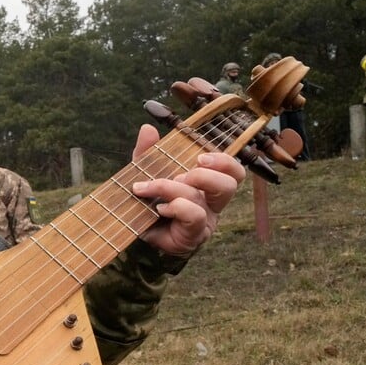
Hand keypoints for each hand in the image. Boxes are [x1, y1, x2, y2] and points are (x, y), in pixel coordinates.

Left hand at [130, 124, 244, 256]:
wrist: (132, 231)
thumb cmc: (146, 202)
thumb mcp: (145, 174)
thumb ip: (147, 153)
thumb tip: (148, 129)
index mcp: (207, 185)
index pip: (233, 171)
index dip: (224, 161)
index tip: (200, 157)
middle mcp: (211, 203)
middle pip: (230, 183)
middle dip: (205, 174)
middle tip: (184, 174)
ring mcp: (204, 221)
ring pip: (206, 198)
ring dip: (178, 188)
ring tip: (157, 188)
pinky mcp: (192, 235)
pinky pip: (194, 216)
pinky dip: (176, 206)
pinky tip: (159, 208)